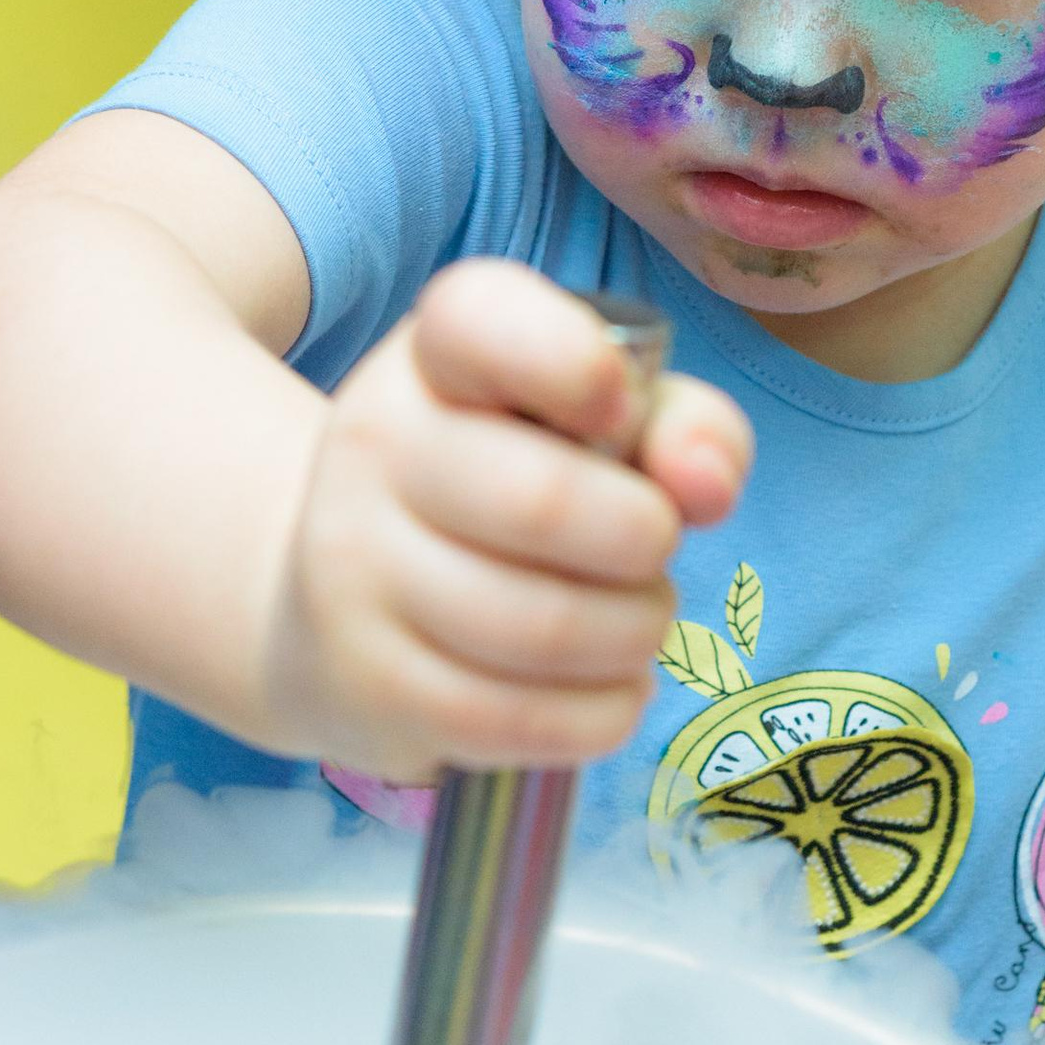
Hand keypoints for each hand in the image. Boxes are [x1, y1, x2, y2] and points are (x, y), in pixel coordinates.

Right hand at [261, 260, 752, 783]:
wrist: (338, 608)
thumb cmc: (505, 493)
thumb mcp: (593, 427)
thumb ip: (678, 426)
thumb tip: (705, 485)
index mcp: (435, 359)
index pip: (481, 321)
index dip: (577, 365)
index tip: (616, 410)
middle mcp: (374, 448)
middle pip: (546, 505)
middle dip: (645, 542)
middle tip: (650, 552)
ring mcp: (353, 572)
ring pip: (547, 631)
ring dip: (634, 635)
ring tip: (632, 621)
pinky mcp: (367, 685)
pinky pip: (526, 722)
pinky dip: (602, 712)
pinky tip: (598, 685)